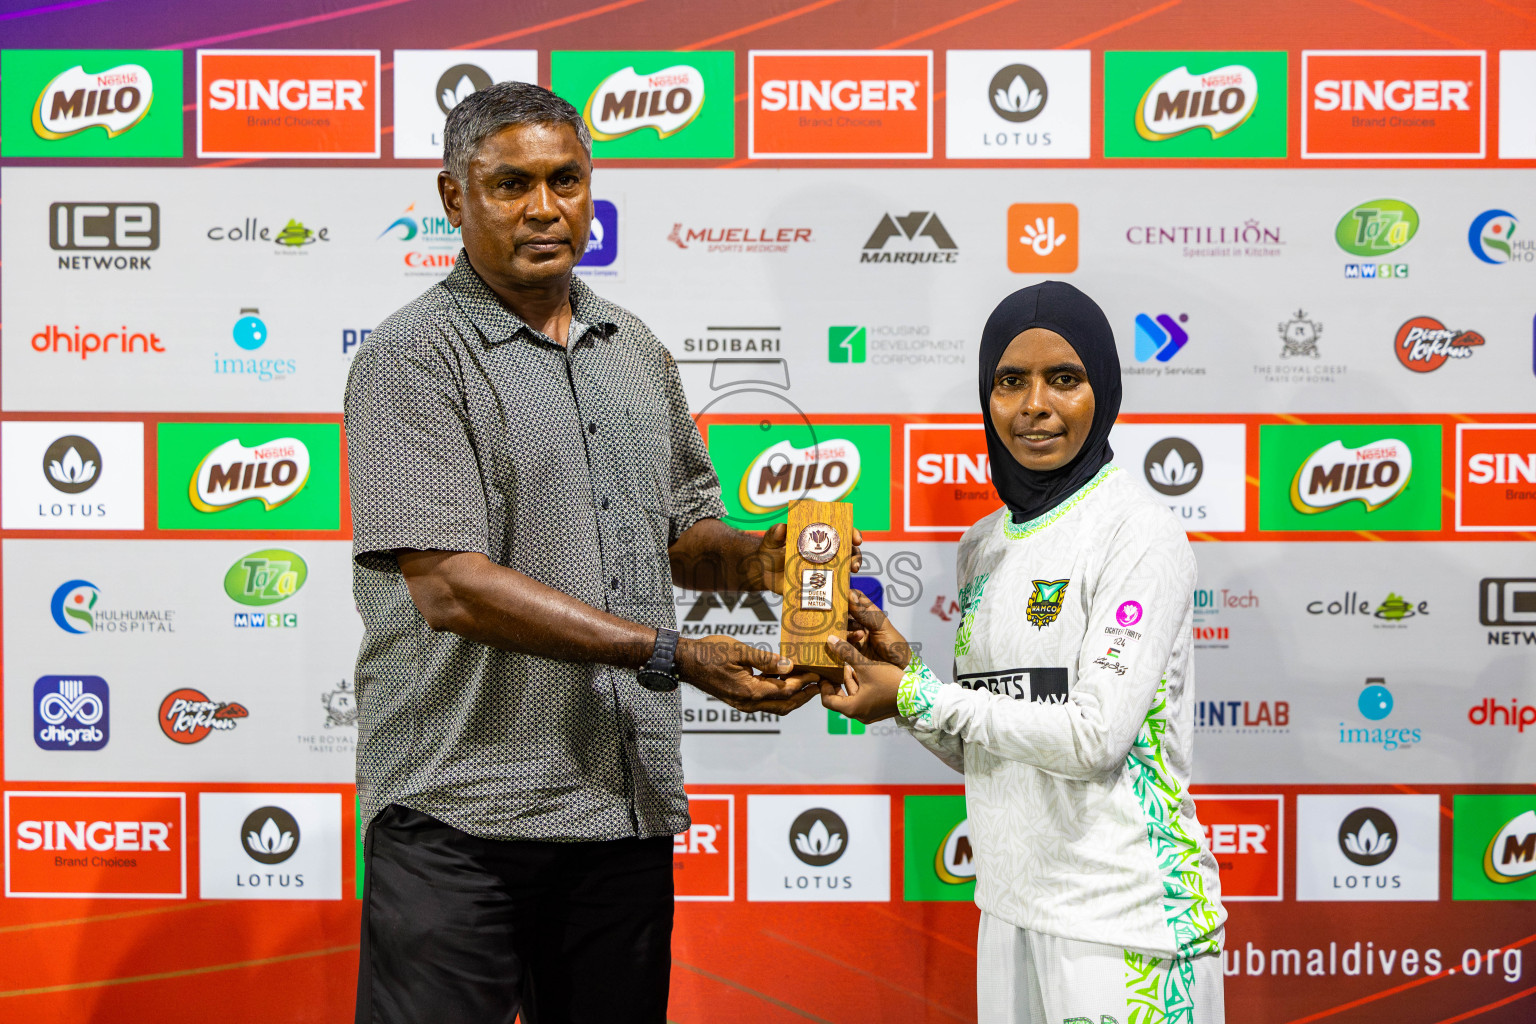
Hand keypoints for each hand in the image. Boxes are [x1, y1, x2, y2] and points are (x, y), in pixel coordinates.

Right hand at [677, 635, 820, 714]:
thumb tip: (790, 666)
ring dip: (795, 697)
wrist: (686, 662)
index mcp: (750, 691)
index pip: (786, 690)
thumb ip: (766, 660)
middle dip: (805, 696)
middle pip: (785, 705)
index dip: (805, 683)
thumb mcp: (740, 650)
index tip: (819, 673)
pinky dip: (780, 694)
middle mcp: (748, 703)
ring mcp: (744, 704)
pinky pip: (766, 701)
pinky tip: (787, 680)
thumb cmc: (710, 652)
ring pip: (777, 706)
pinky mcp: (740, 700)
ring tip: (810, 684)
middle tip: (822, 684)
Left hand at [750, 524, 863, 593]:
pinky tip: (843, 597)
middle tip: (854, 565)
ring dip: (850, 577)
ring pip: (844, 572)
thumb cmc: (769, 552)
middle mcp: (824, 554)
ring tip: (850, 582)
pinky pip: (832, 591)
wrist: (763, 573)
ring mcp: (823, 571)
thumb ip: (775, 534)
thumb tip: (781, 529)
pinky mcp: (817, 587)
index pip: (840, 532)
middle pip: (848, 553)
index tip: (856, 539)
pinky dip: (840, 594)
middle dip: (856, 557)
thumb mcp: (771, 541)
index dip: (852, 533)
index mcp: (817, 539)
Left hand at [821, 635, 903, 723]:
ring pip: (852, 697)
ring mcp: (869, 714)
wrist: (917, 694)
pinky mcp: (878, 710)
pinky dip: (860, 686)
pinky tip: (863, 671)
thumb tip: (830, 640)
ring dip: (849, 682)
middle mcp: (858, 714)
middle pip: (839, 699)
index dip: (823, 686)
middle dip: (836, 683)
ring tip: (849, 665)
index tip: (824, 673)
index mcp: (852, 708)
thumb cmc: (890, 681)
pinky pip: (862, 698)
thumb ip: (846, 652)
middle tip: (833, 668)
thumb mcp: (866, 665)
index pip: (827, 700)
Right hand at [843, 589, 911, 668]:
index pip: (855, 597)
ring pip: (841, 627)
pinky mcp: (851, 650)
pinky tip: (856, 639)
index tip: (836, 591)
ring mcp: (855, 635)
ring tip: (856, 631)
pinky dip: (843, 640)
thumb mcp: (881, 626)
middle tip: (833, 612)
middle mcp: (861, 622)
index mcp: (871, 613)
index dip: (846, 592)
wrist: (899, 671)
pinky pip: (840, 642)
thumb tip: (850, 594)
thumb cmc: (895, 646)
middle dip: (838, 611)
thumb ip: (865, 613)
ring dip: (843, 627)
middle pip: (844, 611)